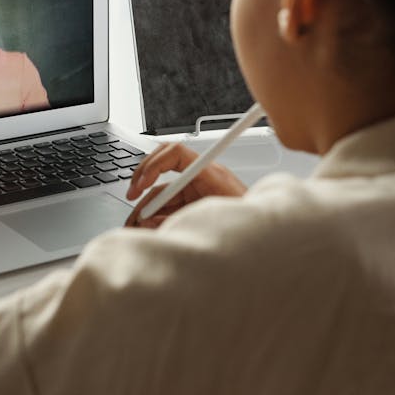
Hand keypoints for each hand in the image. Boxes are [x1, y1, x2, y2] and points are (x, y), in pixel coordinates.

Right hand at [123, 141, 247, 228]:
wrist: (263, 241)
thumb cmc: (246, 222)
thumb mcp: (213, 219)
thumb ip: (179, 218)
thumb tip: (149, 221)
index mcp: (209, 172)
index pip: (175, 153)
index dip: (154, 164)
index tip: (140, 183)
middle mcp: (200, 178)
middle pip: (162, 170)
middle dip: (142, 184)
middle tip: (131, 197)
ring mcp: (196, 192)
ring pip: (161, 193)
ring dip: (146, 208)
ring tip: (135, 224)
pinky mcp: (194, 206)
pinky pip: (168, 207)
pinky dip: (155, 218)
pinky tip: (149, 229)